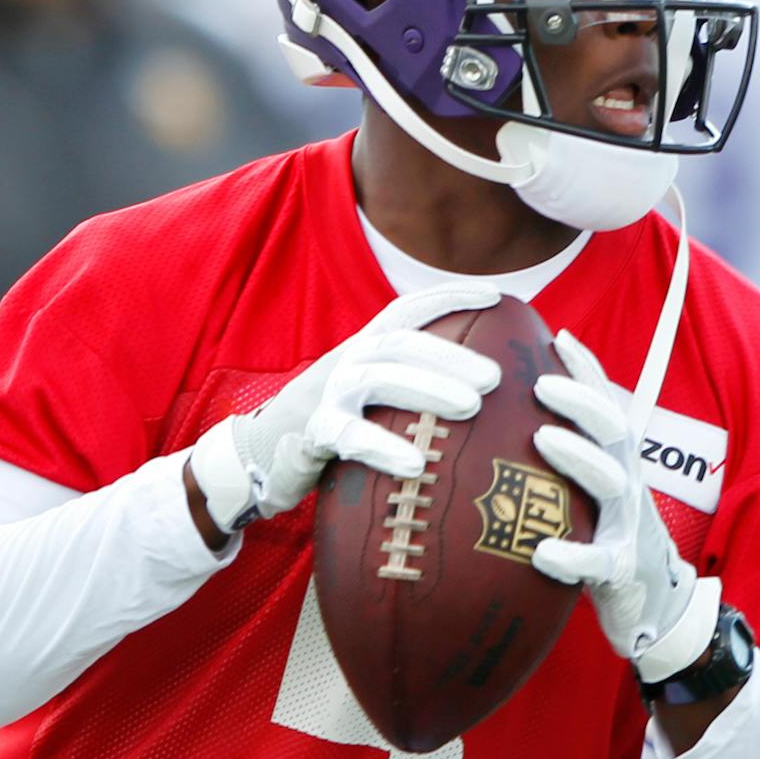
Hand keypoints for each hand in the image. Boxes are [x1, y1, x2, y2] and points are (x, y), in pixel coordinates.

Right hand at [186, 287, 502, 537]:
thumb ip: (416, 382)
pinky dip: (384, 447)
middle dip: (451, 355)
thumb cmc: (339, 423)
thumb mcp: (375, 393)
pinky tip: (417, 464)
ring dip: (427, 388)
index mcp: (368, 347)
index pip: (409, 310)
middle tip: (495, 377)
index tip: (496, 295)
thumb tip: (492, 387)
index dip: (450, 296)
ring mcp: (328, 394)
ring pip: (379, 379)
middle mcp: (349, 361)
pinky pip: (350, 435)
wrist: (263, 455)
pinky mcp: (313, 432)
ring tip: (471, 407)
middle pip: (402, 344)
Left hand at [528, 329, 718, 681]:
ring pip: (610, 483)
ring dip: (578, 457)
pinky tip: (543, 553)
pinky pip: (599, 562)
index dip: (587, 371)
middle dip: (582, 402)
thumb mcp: (593, 495)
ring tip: (542, 439)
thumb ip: (567, 461)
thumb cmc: (609, 541)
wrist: (656, 607)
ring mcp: (628, 526)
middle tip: (542, 383)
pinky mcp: (622, 571)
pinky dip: (572, 557)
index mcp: (618, 465)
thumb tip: (510, 422)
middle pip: (614, 431)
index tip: (559, 337)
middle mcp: (628, 486)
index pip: (607, 406)